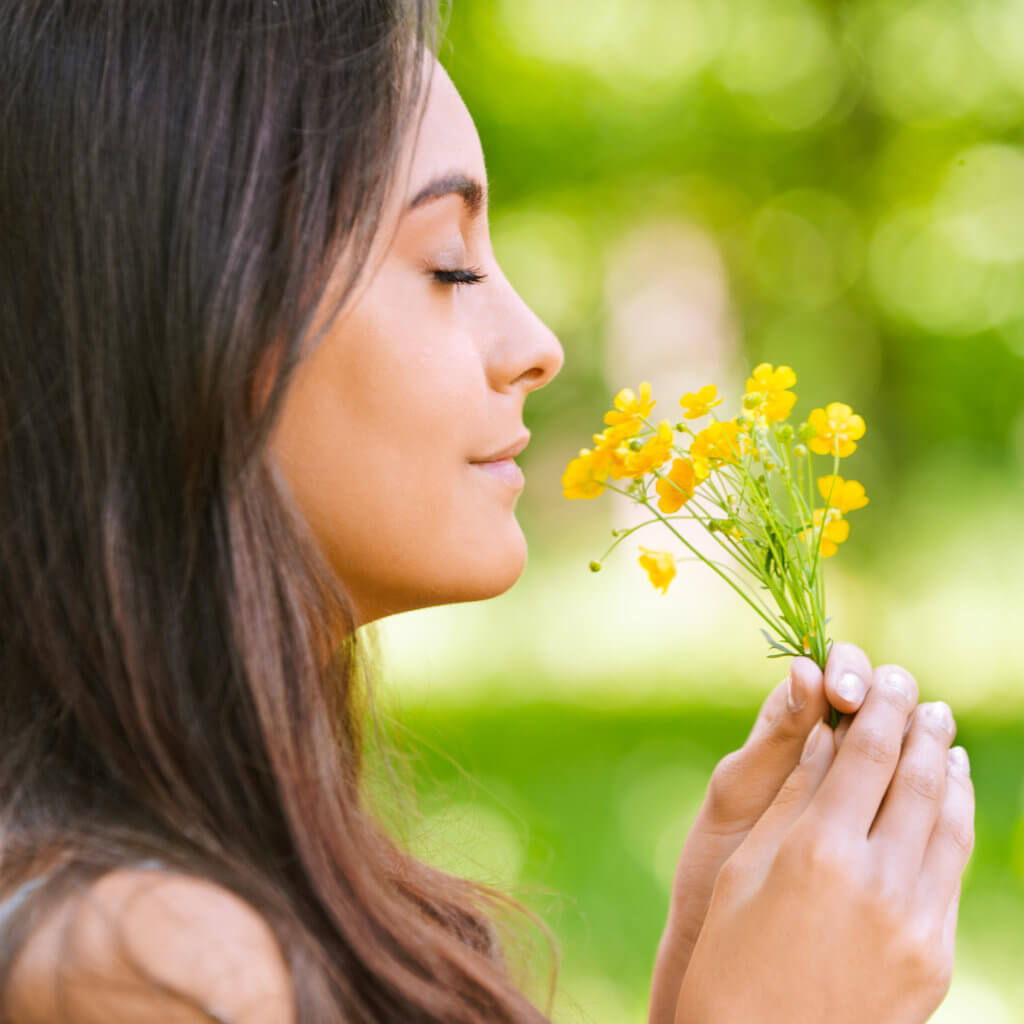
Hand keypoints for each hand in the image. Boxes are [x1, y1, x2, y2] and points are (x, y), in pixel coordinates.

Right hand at [673, 662, 973, 1023]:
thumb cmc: (729, 956)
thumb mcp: (743, 867)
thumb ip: (791, 799)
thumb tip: (822, 738)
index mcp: (818, 852)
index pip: (867, 753)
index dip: (880, 706)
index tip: (885, 676)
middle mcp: (878, 883)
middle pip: (917, 778)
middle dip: (918, 725)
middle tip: (917, 693)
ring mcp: (917, 926)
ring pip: (949, 823)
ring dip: (948, 771)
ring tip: (942, 735)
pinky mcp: (935, 960)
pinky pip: (952, 873)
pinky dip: (954, 825)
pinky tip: (946, 803)